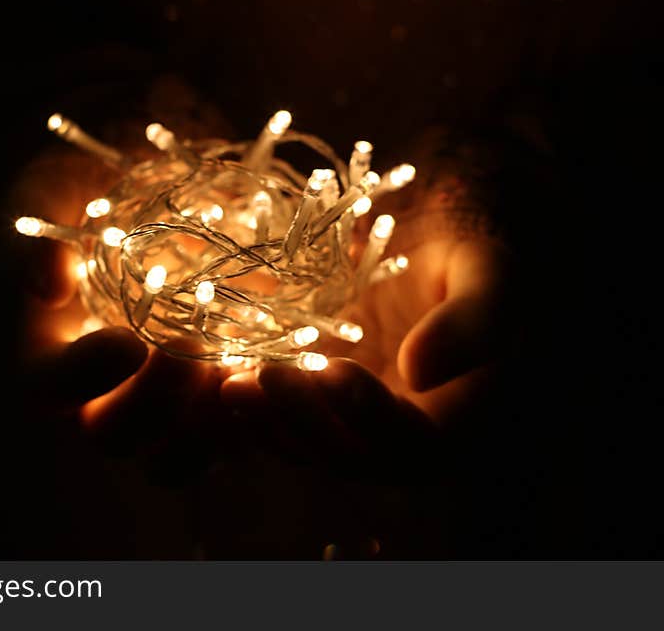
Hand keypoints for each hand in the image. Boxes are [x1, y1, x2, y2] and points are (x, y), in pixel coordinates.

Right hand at [9, 149, 230, 478]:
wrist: (160, 188)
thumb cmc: (99, 189)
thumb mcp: (57, 190)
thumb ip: (47, 233)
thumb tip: (49, 284)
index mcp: (55, 348)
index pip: (47, 387)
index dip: (82, 376)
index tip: (126, 340)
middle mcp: (105, 390)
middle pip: (115, 435)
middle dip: (154, 404)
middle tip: (189, 355)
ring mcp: (164, 402)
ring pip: (174, 458)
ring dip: (206, 428)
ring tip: (237, 373)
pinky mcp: (216, 398)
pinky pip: (232, 437)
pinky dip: (255, 417)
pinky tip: (280, 376)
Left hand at [222, 235, 514, 472]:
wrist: (429, 256)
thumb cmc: (471, 264)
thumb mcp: (489, 280)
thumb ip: (470, 324)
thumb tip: (419, 371)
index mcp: (459, 423)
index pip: (416, 441)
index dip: (373, 415)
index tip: (337, 371)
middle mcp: (403, 440)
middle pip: (351, 455)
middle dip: (305, 419)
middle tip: (265, 375)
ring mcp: (356, 429)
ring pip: (309, 447)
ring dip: (268, 422)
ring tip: (231, 383)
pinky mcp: (320, 411)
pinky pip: (285, 425)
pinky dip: (255, 410)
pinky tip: (224, 378)